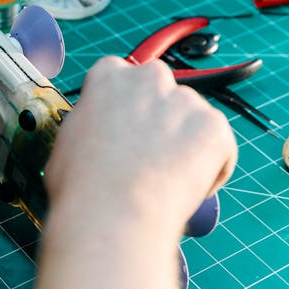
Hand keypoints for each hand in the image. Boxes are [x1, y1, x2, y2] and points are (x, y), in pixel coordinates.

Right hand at [45, 56, 236, 240]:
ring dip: (186, 143)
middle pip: (163, 92)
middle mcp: (149, 77)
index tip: (127, 129)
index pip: (124, 77)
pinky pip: (220, 146)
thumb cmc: (82, 184)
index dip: (128, 107)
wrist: (113, 213)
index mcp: (109, 75)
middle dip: (161, 118)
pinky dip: (211, 167)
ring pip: (193, 119)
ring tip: (167, 180)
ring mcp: (185, 100)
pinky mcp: (214, 127)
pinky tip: (187, 189)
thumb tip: (99, 132)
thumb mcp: (69, 137)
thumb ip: (91, 121)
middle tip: (150, 155)